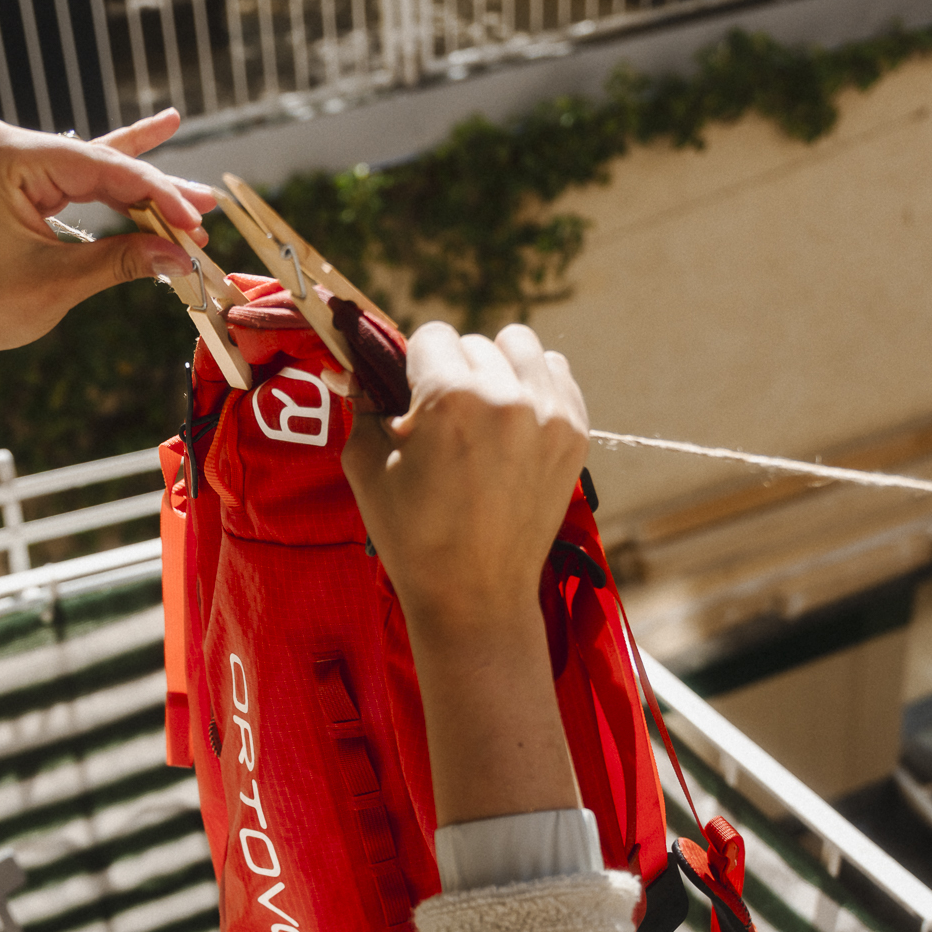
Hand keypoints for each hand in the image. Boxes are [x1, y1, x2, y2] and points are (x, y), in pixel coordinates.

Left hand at [0, 112, 212, 495]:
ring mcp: (12, 156)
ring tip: (197, 191)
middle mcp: (7, 143)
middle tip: (207, 206)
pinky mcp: (19, 174)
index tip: (196, 221)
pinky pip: (78, 174)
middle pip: (102, 164)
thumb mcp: (59, 283)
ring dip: (144, 186)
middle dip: (155, 192)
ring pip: (96, 169)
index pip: (100, 168)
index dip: (155, 195)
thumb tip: (183, 256)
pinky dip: (115, 177)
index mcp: (7, 156)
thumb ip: (123, 261)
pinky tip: (156, 132)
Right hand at [342, 323, 589, 640]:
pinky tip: (514, 421)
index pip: (431, 335)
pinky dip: (534, 385)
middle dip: (454, 371)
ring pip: (520, 346)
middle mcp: (505, 396)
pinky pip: (556, 372)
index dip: (414, 366)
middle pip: (474, 342)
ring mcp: (547, 414)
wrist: (474, 595)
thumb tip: (357, 368)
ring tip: (485, 411)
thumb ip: (361, 405)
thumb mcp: (366, 467)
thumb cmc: (412, 536)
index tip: (413, 400)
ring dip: (498, 366)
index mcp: (449, 398)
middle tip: (446, 420)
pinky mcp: (573, 433)